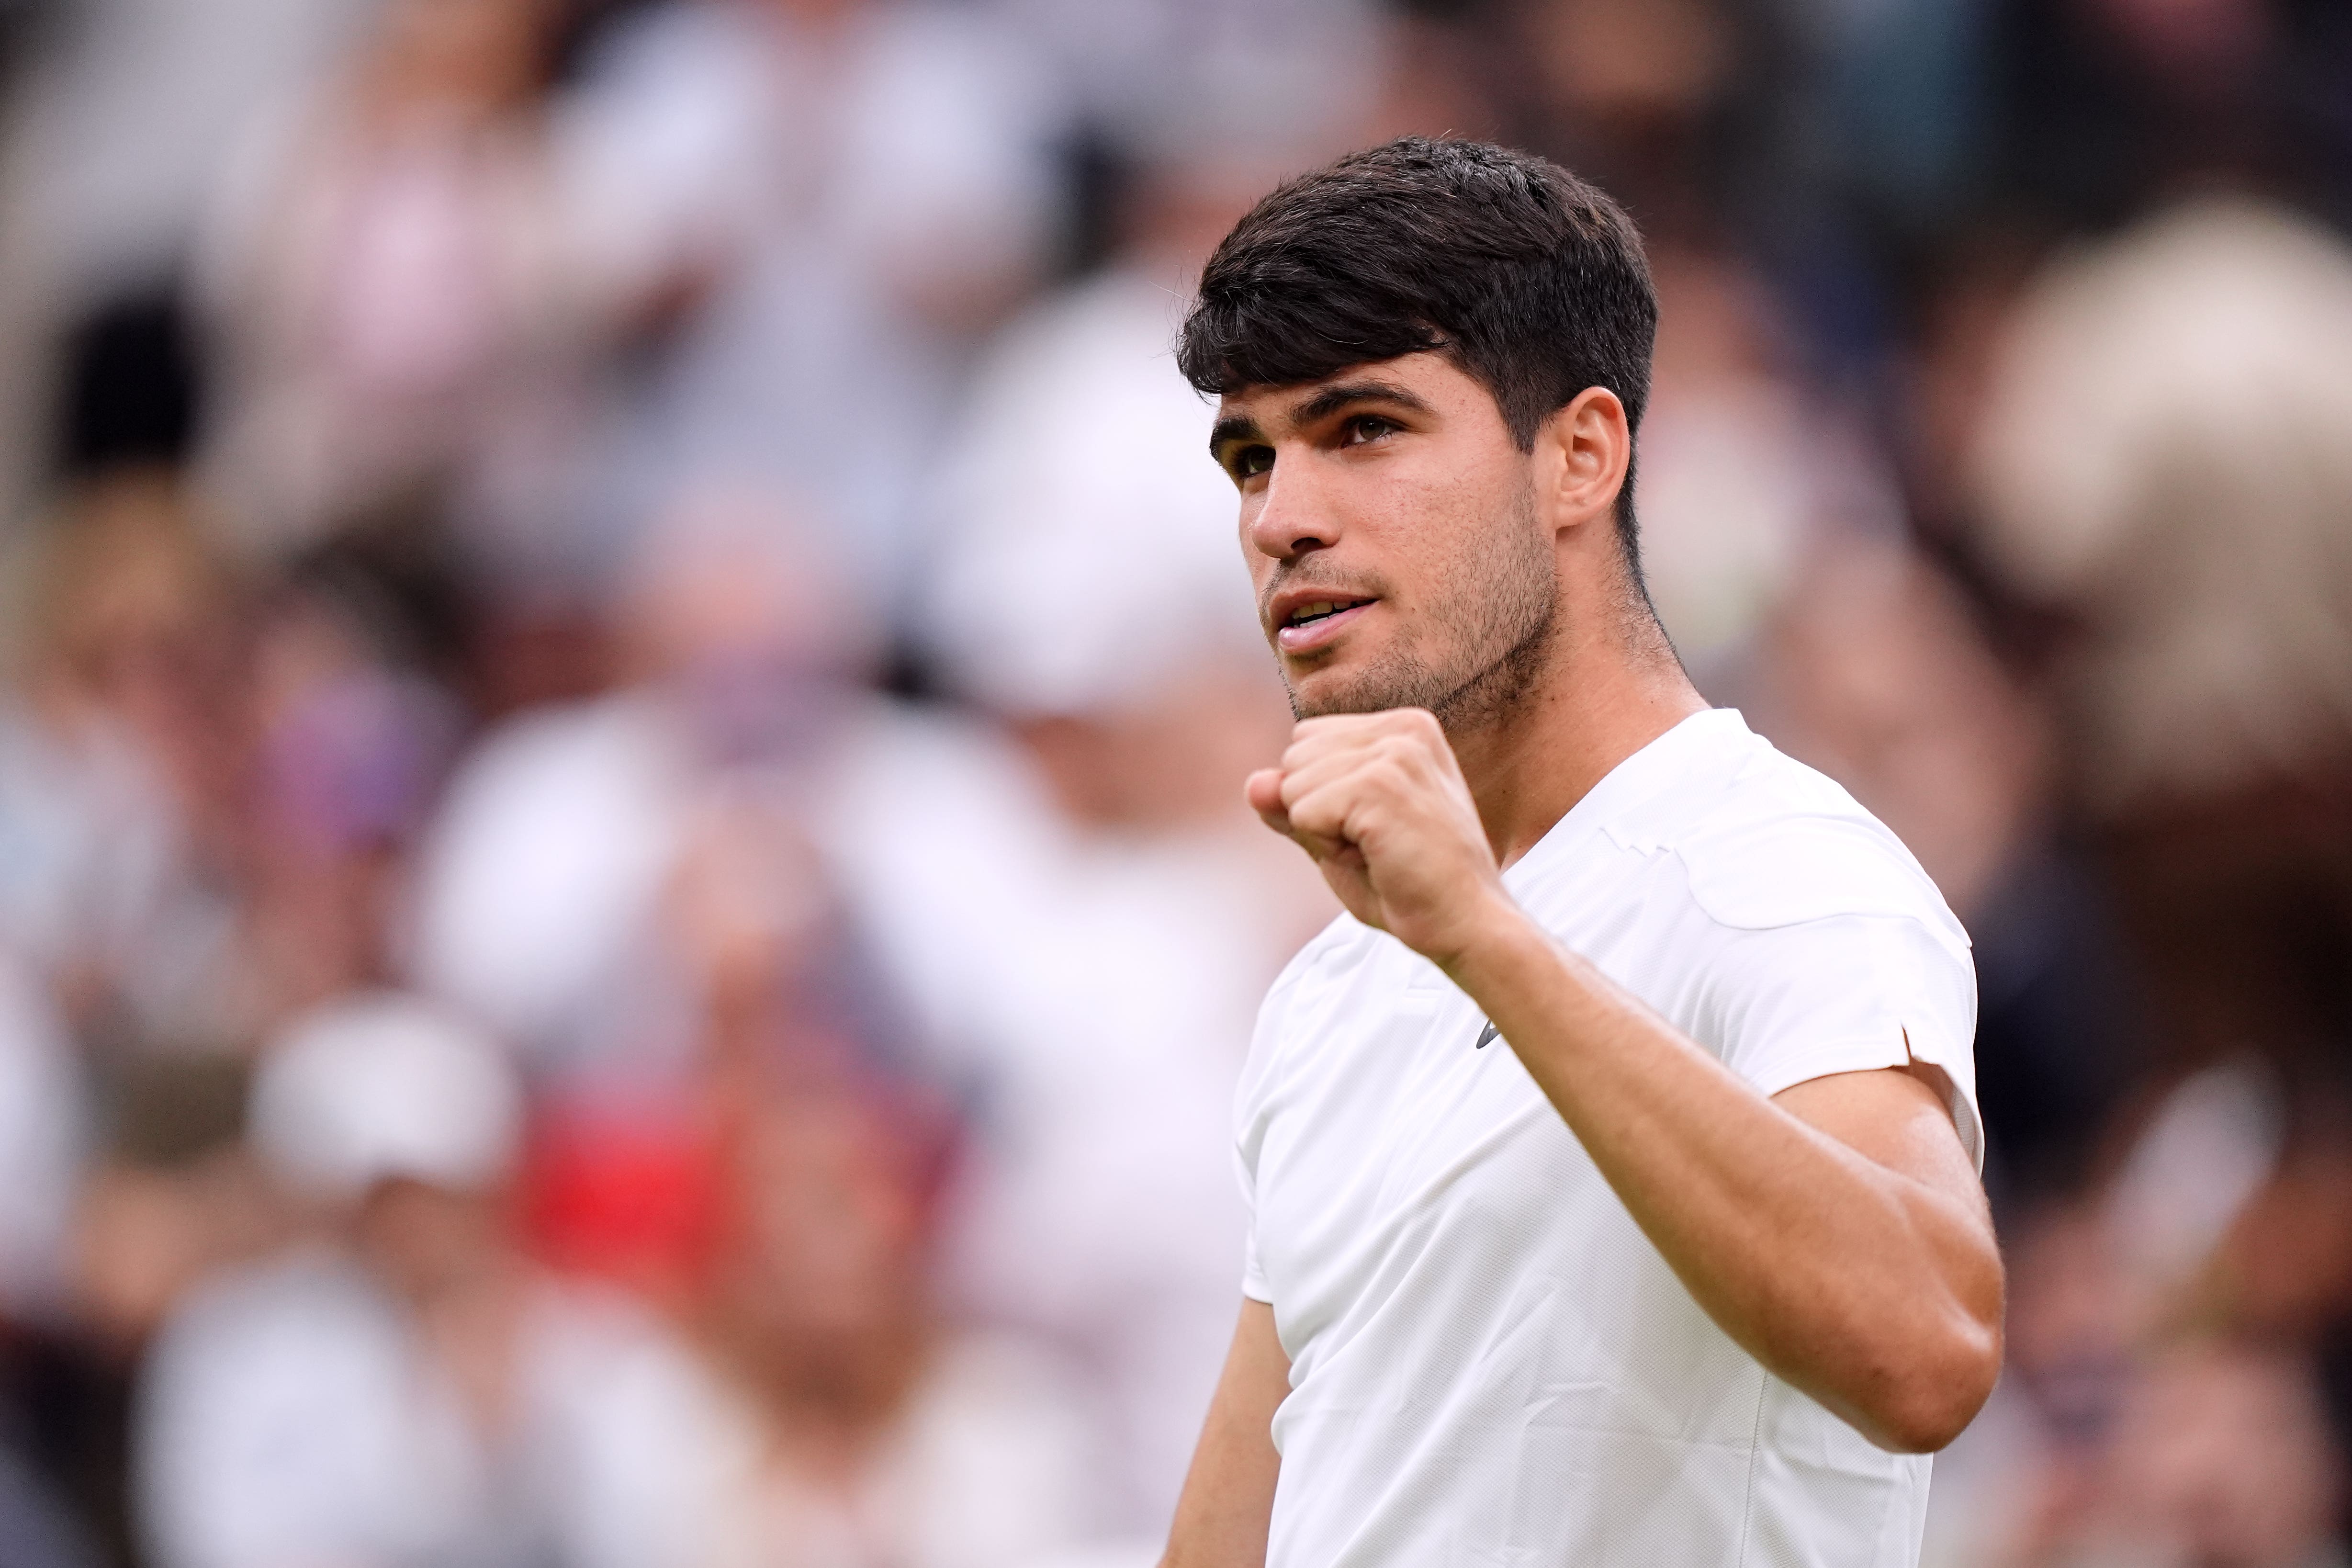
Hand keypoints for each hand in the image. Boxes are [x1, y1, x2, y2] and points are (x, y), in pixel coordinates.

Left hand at [1245, 709, 1514, 966]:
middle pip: (1294, 758)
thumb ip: (1294, 805)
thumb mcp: (1339, 837)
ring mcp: (1395, 753)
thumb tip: (1252, 783)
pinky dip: (1327, 847)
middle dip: (1317, 811)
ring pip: (1292, 786)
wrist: (1467, 925)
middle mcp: (1403, 728)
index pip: (1305, 741)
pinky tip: (1377, 858)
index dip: (1322, 797)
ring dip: (1323, 833)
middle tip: (1377, 844)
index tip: (1374, 828)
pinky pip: (1303, 813)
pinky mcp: (1381, 785)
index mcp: (1403, 728)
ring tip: (1380, 851)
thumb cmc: (1409, 886)